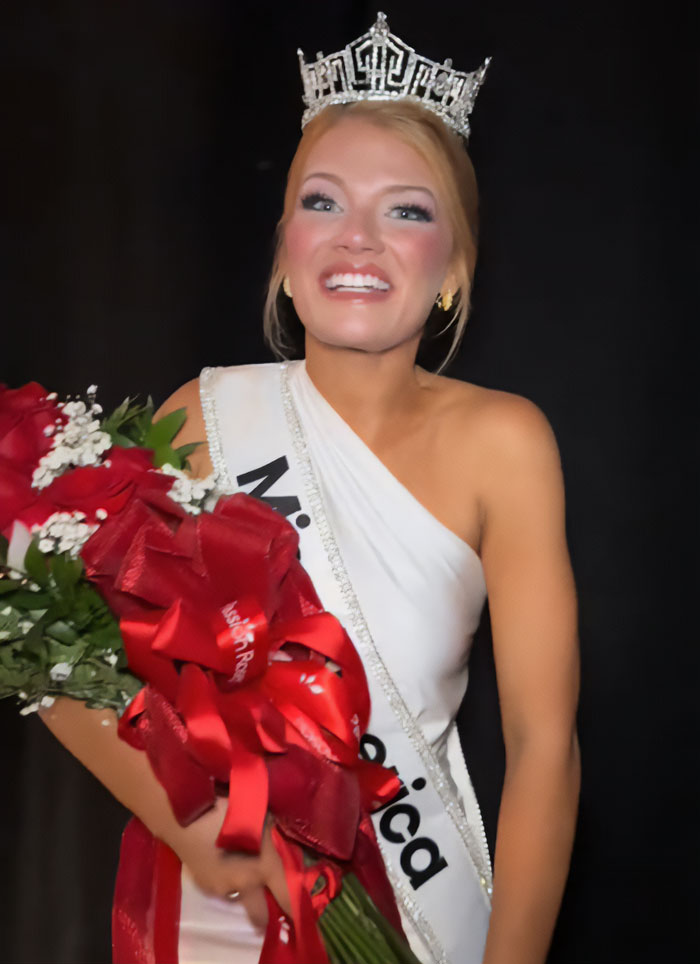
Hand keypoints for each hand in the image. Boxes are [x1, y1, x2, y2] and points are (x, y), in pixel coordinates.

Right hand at [164, 797, 290, 927]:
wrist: (185, 816)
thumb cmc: (225, 809)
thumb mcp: (257, 814)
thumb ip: (271, 830)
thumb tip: (278, 834)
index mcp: (263, 867)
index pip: (286, 895)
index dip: (294, 907)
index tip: (300, 917)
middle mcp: (245, 884)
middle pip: (260, 915)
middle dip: (267, 914)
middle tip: (271, 905)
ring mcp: (222, 888)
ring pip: (241, 899)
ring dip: (245, 893)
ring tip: (243, 873)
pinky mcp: (205, 885)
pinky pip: (224, 888)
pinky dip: (228, 881)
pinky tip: (224, 864)